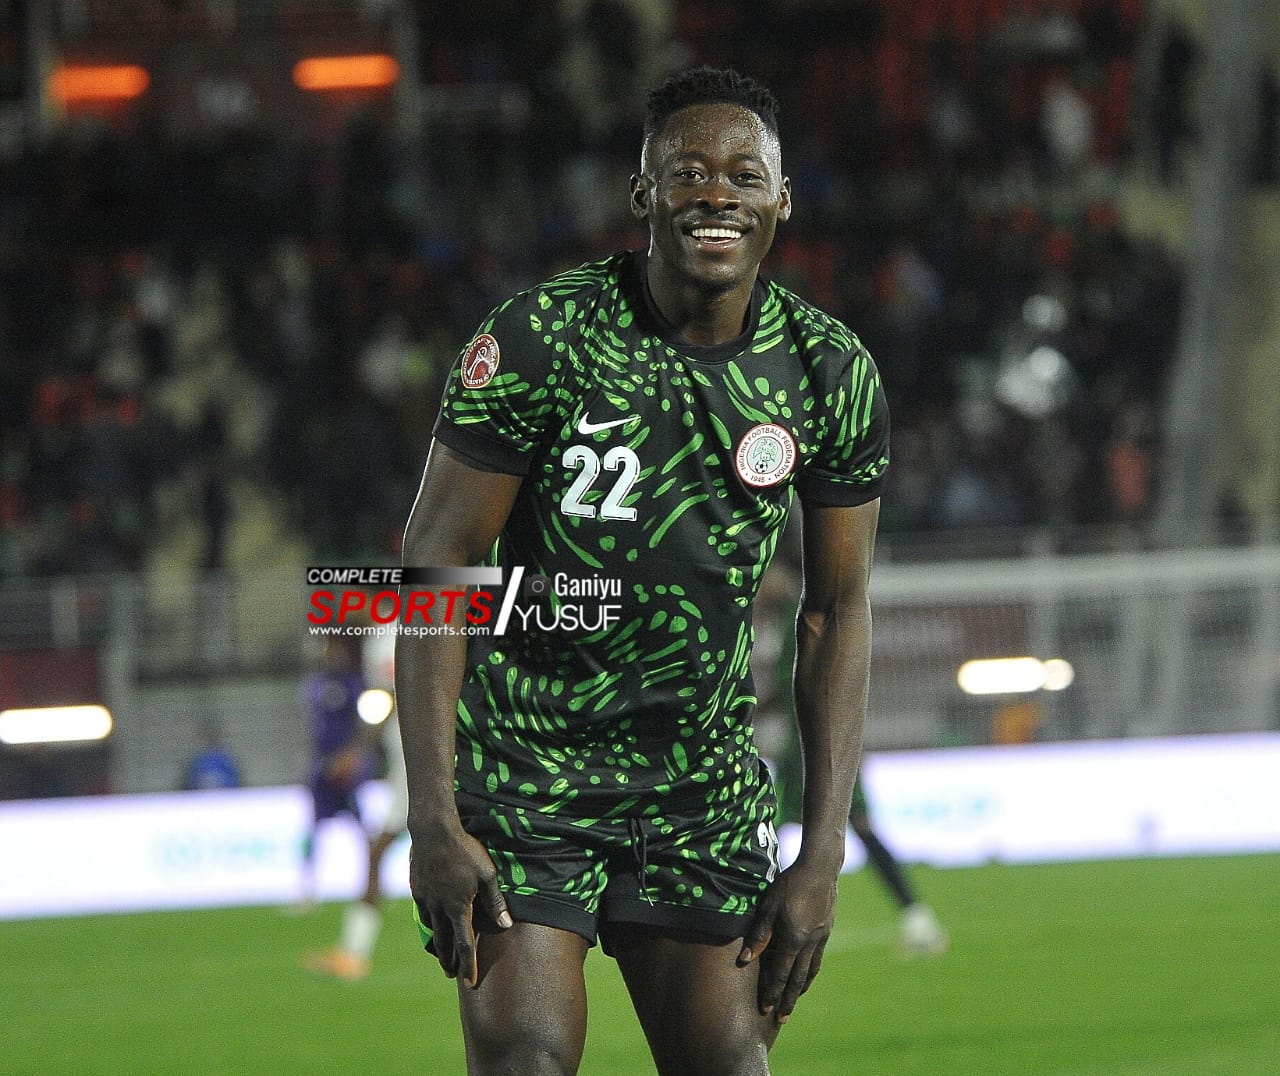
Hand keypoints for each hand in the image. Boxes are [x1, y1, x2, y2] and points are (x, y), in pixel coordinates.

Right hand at [410, 827, 512, 987]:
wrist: (433, 831)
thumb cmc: (466, 851)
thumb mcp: (487, 874)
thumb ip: (495, 901)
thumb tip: (506, 925)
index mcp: (459, 907)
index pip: (464, 943)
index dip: (468, 964)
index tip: (469, 982)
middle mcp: (440, 908)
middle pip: (444, 942)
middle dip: (448, 961)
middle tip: (451, 974)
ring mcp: (426, 899)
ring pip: (432, 929)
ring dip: (437, 945)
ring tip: (441, 954)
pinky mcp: (417, 889)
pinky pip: (424, 914)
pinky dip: (430, 924)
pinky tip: (433, 924)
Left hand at [736, 861, 838, 1022]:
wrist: (821, 869)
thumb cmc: (789, 884)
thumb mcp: (769, 906)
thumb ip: (759, 934)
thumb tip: (746, 959)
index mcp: (793, 938)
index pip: (780, 973)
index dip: (772, 992)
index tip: (766, 1008)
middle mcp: (809, 943)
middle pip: (797, 979)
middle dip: (788, 999)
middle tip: (782, 1018)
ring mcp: (820, 938)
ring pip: (810, 971)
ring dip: (800, 989)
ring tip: (794, 1001)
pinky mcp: (826, 931)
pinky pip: (817, 959)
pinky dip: (810, 973)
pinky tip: (806, 976)